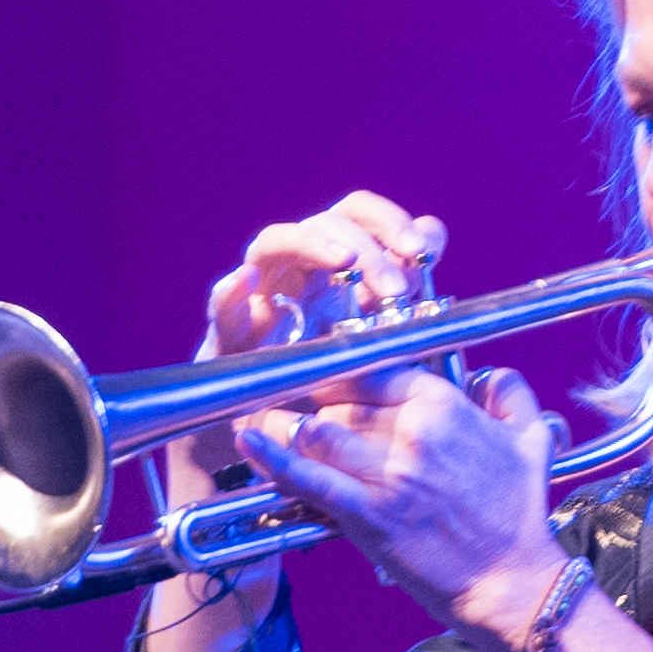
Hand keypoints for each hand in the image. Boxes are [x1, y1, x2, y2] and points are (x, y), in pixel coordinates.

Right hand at [164, 192, 450, 511]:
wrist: (277, 435)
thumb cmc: (332, 383)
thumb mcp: (380, 338)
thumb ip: (404, 289)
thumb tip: (431, 237)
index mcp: (339, 263)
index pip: (363, 216)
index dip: (394, 223)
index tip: (423, 253)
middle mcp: (299, 269)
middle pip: (329, 222)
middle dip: (368, 248)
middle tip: (395, 288)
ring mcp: (261, 294)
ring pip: (278, 243)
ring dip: (314, 246)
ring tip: (344, 262)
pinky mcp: (226, 331)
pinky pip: (221, 306)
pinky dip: (230, 292)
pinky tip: (245, 284)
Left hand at [235, 363, 572, 651]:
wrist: (510, 582)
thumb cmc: (517, 515)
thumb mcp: (532, 441)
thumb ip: (510, 395)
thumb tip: (489, 373)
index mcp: (444, 406)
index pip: (371, 371)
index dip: (333, 375)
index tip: (312, 378)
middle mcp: (412, 433)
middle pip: (335, 404)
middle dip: (298, 403)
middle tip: (268, 403)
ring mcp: (389, 474)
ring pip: (316, 434)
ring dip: (278, 425)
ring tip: (250, 421)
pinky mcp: (369, 515)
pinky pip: (311, 480)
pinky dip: (275, 459)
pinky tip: (248, 443)